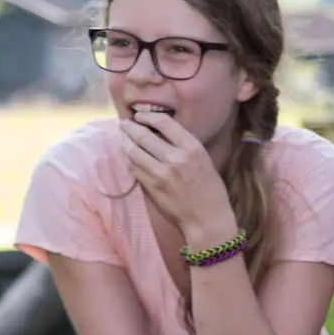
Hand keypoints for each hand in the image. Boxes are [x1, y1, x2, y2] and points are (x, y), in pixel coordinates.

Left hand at [120, 112, 232, 234]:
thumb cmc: (210, 188)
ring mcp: (160, 173)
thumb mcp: (203, 158)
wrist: (206, 219)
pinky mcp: (151, 187)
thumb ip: (183, 144)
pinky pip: (134, 168)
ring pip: (133, 151)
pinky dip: (130, 160)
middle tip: (124, 124)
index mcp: (191, 147)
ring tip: (123, 138)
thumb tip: (159, 132)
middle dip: (130, 127)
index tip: (140, 116)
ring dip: (126, 142)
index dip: (147, 116)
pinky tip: (130, 156)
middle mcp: (175, 158)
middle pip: (143, 135)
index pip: (164, 122)